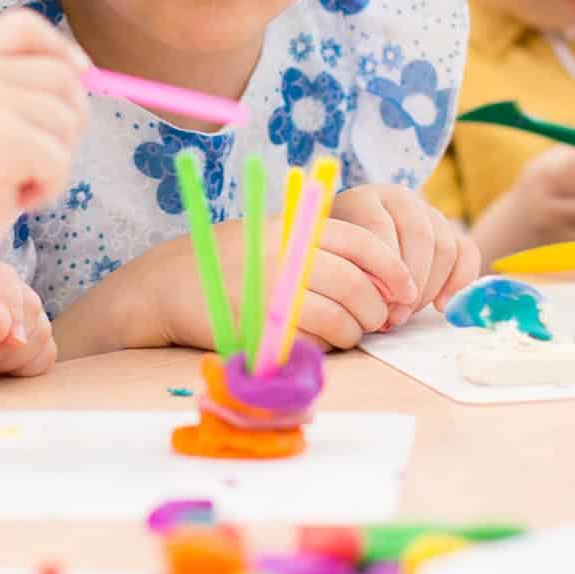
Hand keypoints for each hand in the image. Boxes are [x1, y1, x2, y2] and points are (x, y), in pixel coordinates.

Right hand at [0, 10, 88, 247]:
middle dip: (70, 121)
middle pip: (63, 76)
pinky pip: (60, 159)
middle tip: (40, 155)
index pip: (24, 24)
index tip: (80, 72)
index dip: (59, 45)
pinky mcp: (4, 136)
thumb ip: (24, 89)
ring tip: (17, 178)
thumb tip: (86, 73)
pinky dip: (49, 186)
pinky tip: (15, 195)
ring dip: (56, 160)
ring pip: (67, 120)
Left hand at [0, 259, 53, 392]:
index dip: (12, 306)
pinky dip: (26, 367)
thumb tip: (3, 313)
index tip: (12, 340)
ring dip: (14, 357)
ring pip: (42, 329)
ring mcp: (11, 312)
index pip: (2, 276)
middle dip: (7, 341)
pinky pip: (46, 351)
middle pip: (29, 303)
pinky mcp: (24, 338)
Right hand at [133, 211, 426, 353]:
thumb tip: (379, 276)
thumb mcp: (275, 236)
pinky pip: (314, 340)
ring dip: (356, 330)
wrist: (168, 283)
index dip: (394, 269)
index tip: (406, 290)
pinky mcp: (261, 325)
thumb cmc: (231, 261)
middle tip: (382, 319)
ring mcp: (273, 290)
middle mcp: (287, 254)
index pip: (364, 243)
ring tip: (352, 332)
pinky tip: (322, 341)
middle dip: (378, 308)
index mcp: (296, 228)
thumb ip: (320, 246)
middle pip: (357, 284)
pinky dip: (328, 346)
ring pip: (341, 316)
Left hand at [328, 183, 478, 330]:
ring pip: (444, 246)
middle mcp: (401, 199)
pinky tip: (441, 306)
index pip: (379, 226)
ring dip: (430, 287)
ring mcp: (429, 213)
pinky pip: (467, 252)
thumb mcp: (334, 258)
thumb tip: (382, 303)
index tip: (381, 302)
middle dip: (411, 281)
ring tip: (409, 312)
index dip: (383, 268)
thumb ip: (351, 271)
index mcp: (365, 198)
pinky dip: (460, 281)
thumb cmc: (340, 256)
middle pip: (419, 235)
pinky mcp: (451, 231)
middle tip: (397, 315)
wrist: (353, 243)